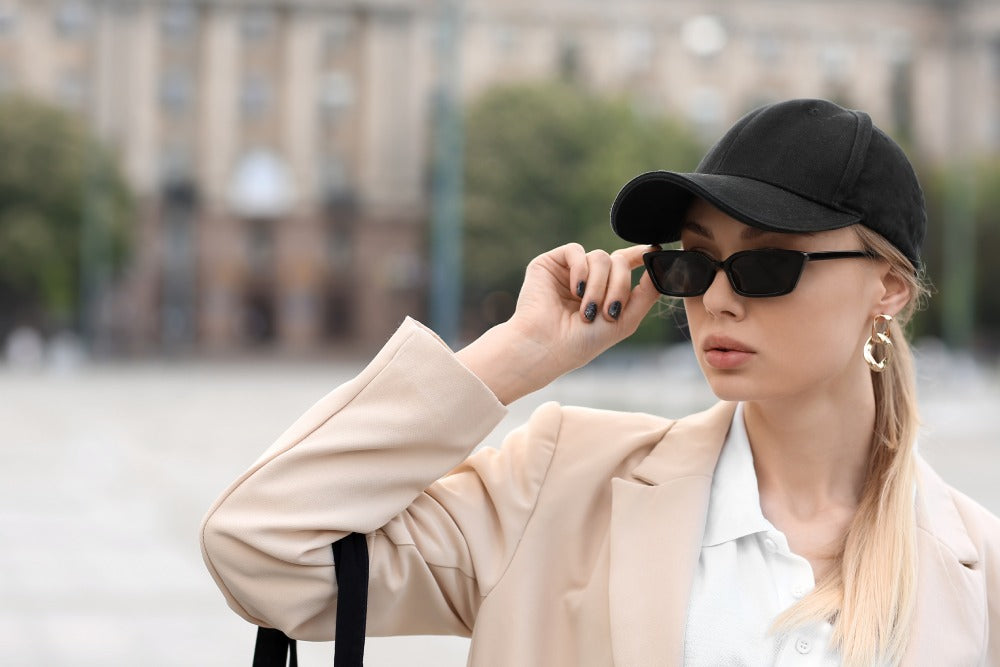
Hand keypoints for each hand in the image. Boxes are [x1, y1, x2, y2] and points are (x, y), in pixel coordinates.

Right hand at [456, 243, 660, 403]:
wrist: (547, 347)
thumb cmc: (582, 342)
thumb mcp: (625, 320)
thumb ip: (647, 294)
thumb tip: (661, 265)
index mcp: (605, 290)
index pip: (626, 263)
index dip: (641, 254)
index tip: (654, 250)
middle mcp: (588, 277)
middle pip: (618, 261)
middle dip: (619, 286)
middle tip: (608, 311)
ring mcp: (569, 270)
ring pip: (600, 257)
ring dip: (599, 286)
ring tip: (586, 310)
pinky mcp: (550, 263)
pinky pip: (576, 251)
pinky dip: (581, 270)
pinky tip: (575, 290)